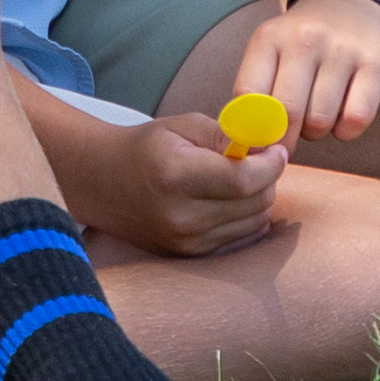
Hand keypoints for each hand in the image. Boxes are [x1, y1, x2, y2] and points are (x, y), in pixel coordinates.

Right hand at [74, 105, 288, 258]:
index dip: (270, 165)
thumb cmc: (147, 147)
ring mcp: (184, 241)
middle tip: (258, 161)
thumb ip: (227, 135)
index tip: (277, 151)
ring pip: (253, 224)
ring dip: (258, 200)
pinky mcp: (188, 255)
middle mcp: (181, 216)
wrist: (103, 182)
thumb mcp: (183, 125)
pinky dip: (247, 220)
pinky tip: (232, 202)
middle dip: (267, 179)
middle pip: (254, 204)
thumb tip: (266, 147)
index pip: (243, 180)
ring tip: (239, 180)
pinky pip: (240, 240)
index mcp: (177, 176)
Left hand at [231, 0, 379, 145]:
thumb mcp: (271, 47)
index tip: (259, 141)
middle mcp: (305, 39)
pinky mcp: (375, 63)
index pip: (248, 96)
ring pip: (321, 121)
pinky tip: (342, 118)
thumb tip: (248, 144)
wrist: (353, 0)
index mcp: (270, 37)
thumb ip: (256, 89)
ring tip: (316, 118)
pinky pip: (355, 119)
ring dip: (316, 133)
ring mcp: (342, 50)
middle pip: (287, 113)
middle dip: (285, 139)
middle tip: (288, 139)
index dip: (252, 129)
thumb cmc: (303, 39)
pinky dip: (345, 131)